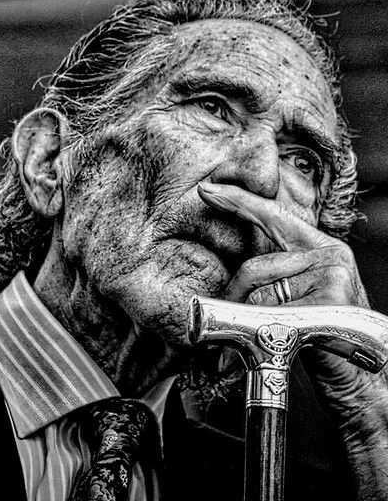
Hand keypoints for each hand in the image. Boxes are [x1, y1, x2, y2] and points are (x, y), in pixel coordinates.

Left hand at [197, 181, 384, 425]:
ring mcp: (332, 276)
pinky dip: (261, 335)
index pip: (273, 215)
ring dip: (244, 324)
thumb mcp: (299, 298)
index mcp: (321, 248)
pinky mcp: (329, 301)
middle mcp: (330, 255)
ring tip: (247, 343)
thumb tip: (235, 273)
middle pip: (255, 266)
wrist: (361, 380)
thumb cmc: (323, 340)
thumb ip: (276, 276)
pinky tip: (275, 347)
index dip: (238, 202)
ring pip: (259, 295)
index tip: (208, 190)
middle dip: (232, 300)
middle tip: (223, 323)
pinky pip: (272, 316)